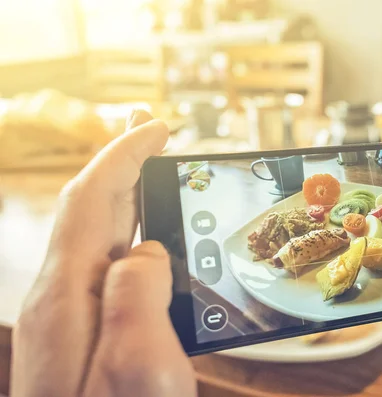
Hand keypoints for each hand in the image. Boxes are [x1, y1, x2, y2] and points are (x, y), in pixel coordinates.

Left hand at [11, 111, 196, 395]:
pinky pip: (108, 268)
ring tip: (154, 177)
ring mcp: (70, 318)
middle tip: (151, 135)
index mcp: (69, 295)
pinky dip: (130, 237)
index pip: (92, 198)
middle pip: (89, 208)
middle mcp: (62, 297)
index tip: (155, 128)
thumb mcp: (137, 369)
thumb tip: (147, 250)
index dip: (122, 155)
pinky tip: (153, 246)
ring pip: (98, 236)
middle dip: (120, 163)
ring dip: (126, 197)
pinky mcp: (85, 335)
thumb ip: (137, 295)